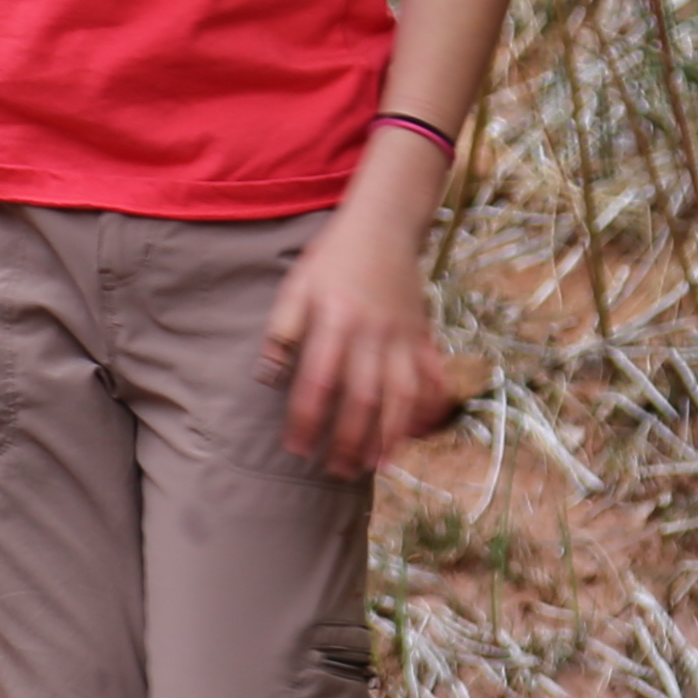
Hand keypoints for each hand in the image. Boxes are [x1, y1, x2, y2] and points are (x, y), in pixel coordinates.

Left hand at [260, 202, 461, 475]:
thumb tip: (267, 379)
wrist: (382, 226)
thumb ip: (282, 332)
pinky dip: (428, 407)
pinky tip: (417, 434)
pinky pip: (430, 377)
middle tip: (335, 470)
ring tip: (375, 466)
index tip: (298, 448)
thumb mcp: (296, 287)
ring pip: (400, 396)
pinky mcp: (422, 336)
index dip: (309, 419)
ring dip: (389, 435)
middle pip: (364, 398)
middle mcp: (373, 334)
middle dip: (350, 440)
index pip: (319, 382)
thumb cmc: (332, 260)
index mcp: (336, 321)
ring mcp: (403, 337)